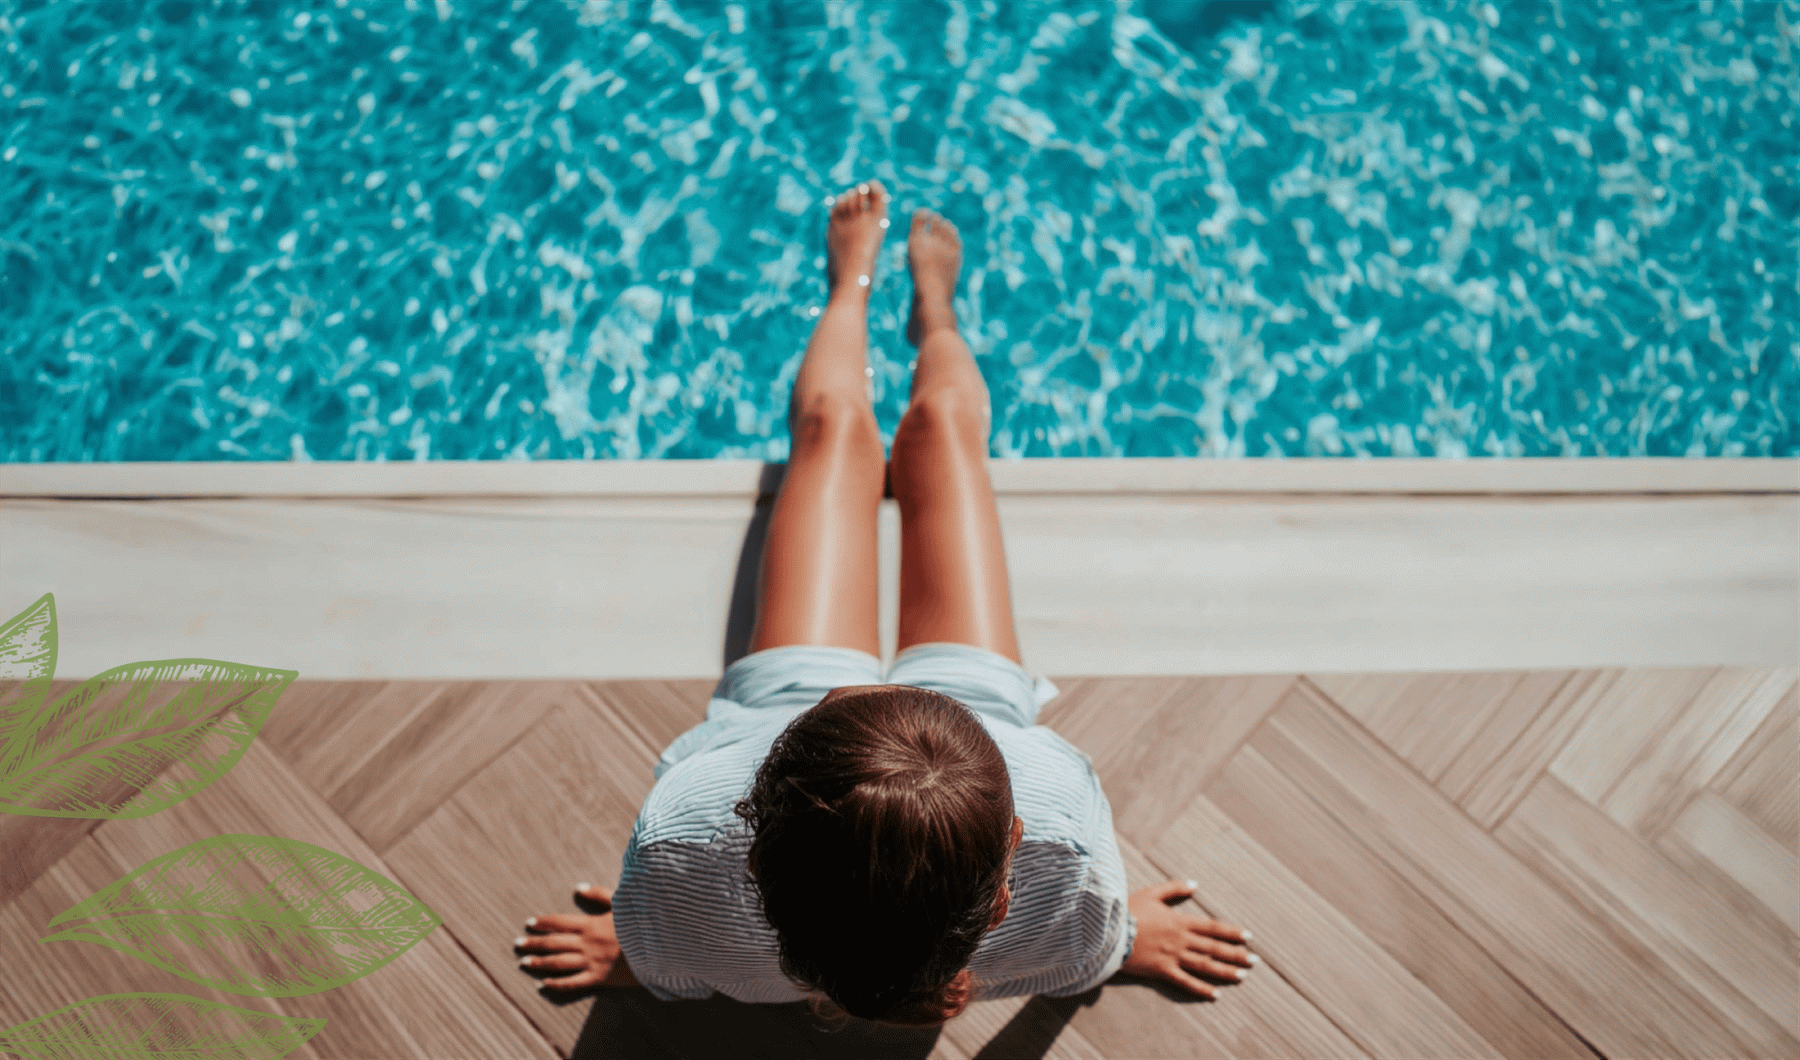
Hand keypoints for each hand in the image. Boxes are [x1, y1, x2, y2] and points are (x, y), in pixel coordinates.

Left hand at [516, 883, 639, 991]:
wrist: (659, 945)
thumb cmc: (642, 923)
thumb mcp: (622, 902)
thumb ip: (599, 894)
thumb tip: (578, 887)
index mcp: (590, 924)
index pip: (559, 922)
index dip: (543, 922)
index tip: (529, 923)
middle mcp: (586, 943)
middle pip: (553, 942)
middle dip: (533, 943)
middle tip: (517, 944)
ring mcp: (591, 962)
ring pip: (558, 962)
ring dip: (539, 962)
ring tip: (524, 962)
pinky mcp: (598, 978)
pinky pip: (573, 983)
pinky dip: (557, 984)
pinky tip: (544, 984)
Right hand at [1119, 880, 1255, 999]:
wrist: (1107, 931)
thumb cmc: (1127, 910)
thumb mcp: (1151, 893)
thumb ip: (1174, 888)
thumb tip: (1195, 884)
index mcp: (1180, 921)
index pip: (1213, 927)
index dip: (1231, 932)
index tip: (1248, 937)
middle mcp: (1181, 940)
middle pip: (1214, 948)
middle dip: (1236, 954)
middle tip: (1255, 961)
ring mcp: (1173, 957)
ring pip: (1205, 965)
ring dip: (1226, 971)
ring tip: (1243, 976)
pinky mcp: (1162, 971)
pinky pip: (1186, 982)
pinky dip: (1201, 989)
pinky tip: (1215, 995)